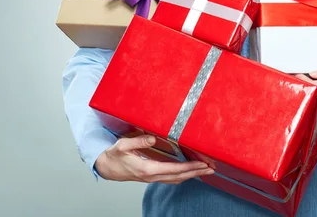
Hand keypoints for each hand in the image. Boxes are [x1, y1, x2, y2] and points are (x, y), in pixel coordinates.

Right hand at [94, 134, 213, 182]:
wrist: (105, 167)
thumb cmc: (114, 155)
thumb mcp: (123, 145)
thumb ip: (139, 141)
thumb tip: (153, 138)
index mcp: (147, 169)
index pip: (174, 169)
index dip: (190, 167)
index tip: (202, 164)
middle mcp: (152, 176)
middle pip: (179, 176)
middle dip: (196, 172)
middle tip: (211, 168)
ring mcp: (152, 178)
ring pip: (176, 179)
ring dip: (191, 175)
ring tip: (204, 170)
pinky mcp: (151, 176)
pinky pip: (170, 178)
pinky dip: (182, 175)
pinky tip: (188, 172)